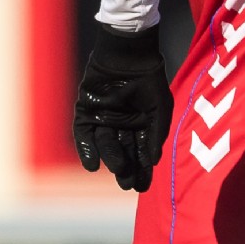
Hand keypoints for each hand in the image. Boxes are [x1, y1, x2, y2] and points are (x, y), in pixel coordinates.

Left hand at [73, 23, 171, 191]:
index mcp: (140, 125)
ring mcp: (102, 118)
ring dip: (112, 158)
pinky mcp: (85, 111)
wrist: (128, 56)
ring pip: (106, 145)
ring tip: (118, 170)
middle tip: (129, 185)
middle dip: (126, 170)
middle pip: (123, 153)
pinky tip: (92, 166)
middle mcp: (121, 125)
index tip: (143, 187)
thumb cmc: (149, 81)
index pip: (141, 153)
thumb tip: (153, 161)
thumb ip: (156, 135)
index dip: (142, 170)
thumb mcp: (160, 110)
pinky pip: (83, 135)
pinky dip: (87, 150)